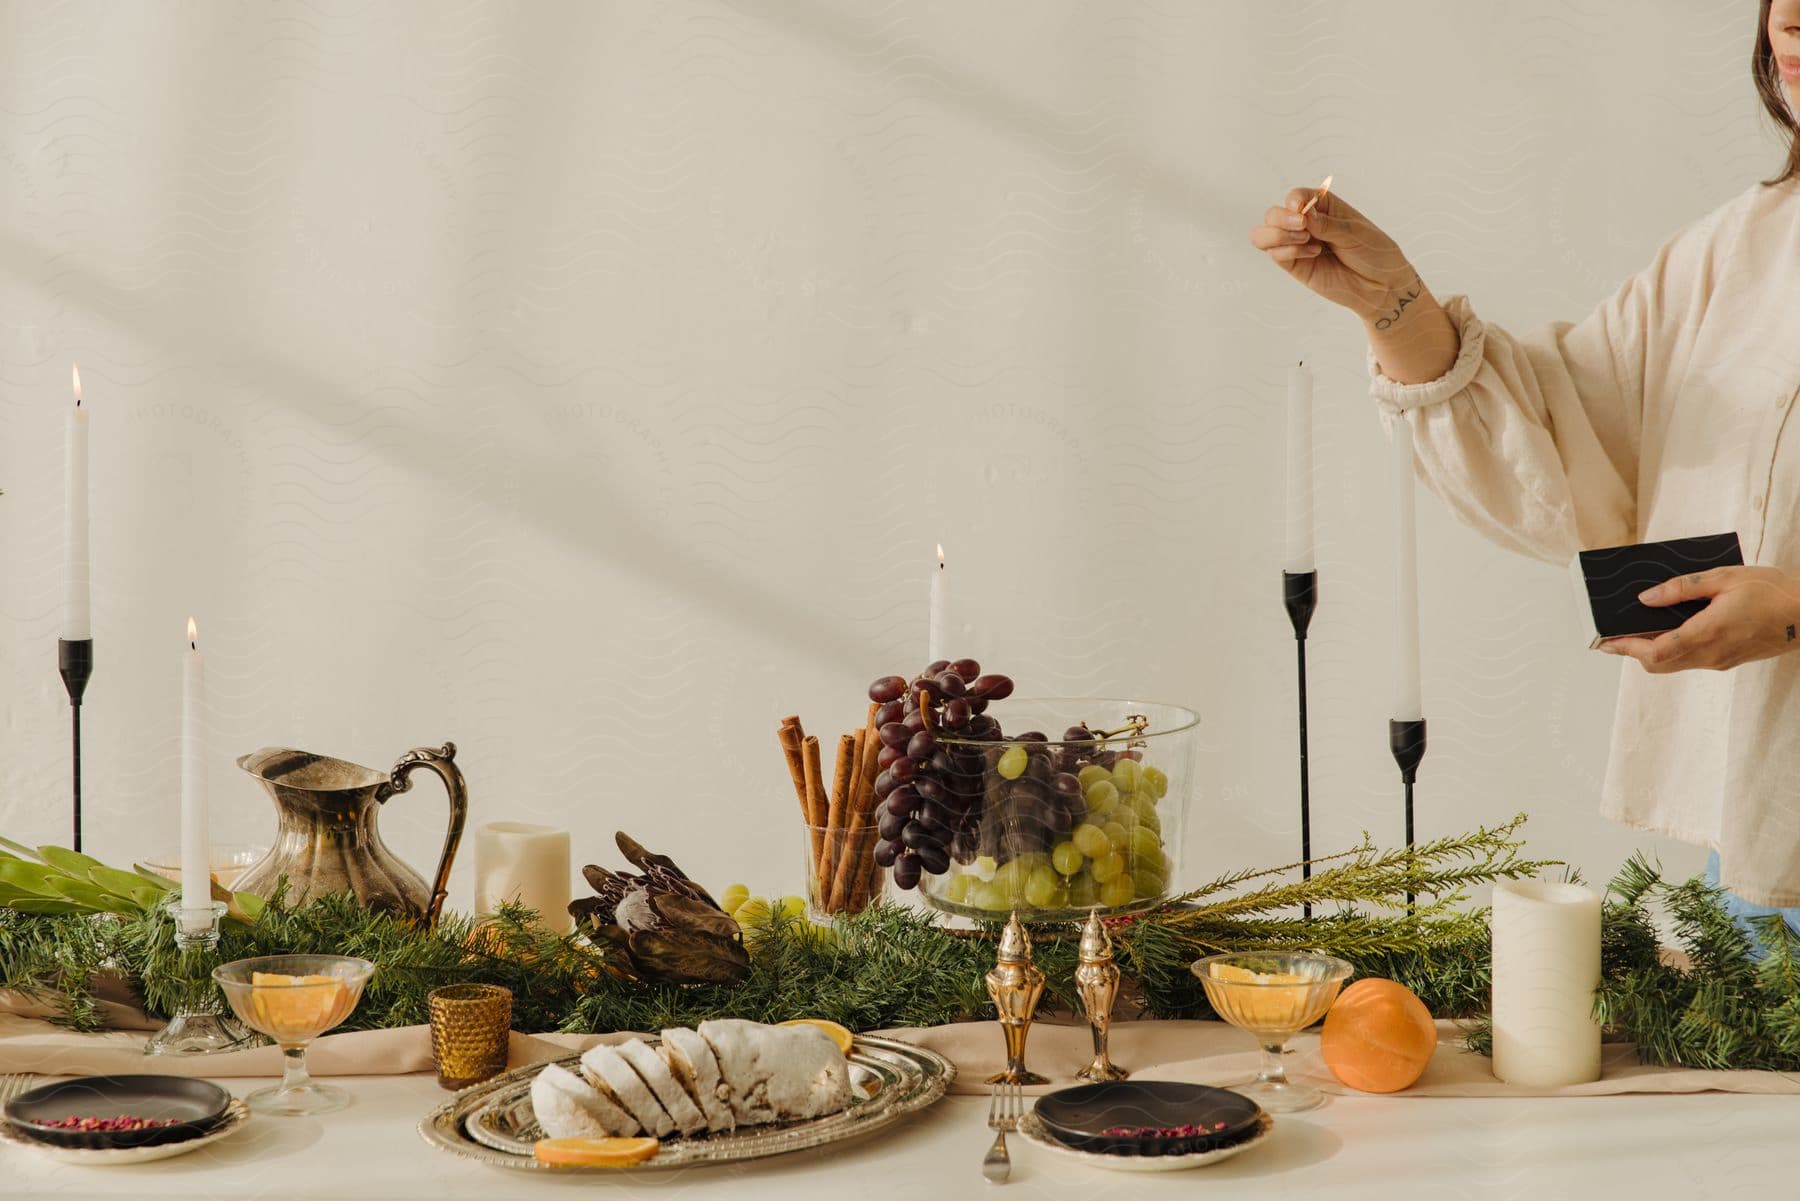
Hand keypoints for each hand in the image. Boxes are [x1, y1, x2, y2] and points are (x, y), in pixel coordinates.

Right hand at [1248, 187, 1418, 322]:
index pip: (1296, 196)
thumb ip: (1326, 224)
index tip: (1302, 210)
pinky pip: (1276, 255)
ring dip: (1276, 235)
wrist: (1382, 286)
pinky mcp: (1296, 266)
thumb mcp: (1355, 232)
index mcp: (1323, 207)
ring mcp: (1298, 246)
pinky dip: (1287, 251)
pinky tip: (1313, 254)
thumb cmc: (1375, 253)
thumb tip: (1302, 214)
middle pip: (1273, 214)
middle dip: (1281, 219)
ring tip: (1304, 240)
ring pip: (1263, 235)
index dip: (1294, 200)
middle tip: (1302, 227)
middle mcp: (1306, 225)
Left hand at [1603, 566, 1799, 671]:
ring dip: (1652, 651)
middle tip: (1615, 634)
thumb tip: (1646, 598)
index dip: (1625, 648)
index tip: (1604, 641)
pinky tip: (1668, 629)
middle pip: (1658, 664)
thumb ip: (1682, 588)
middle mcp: (1711, 654)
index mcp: (1708, 633)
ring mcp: (1720, 661)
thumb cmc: (1772, 591)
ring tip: (1637, 628)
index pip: (1655, 652)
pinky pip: (1690, 660)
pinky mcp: (1728, 660)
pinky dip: (1672, 649)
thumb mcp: (1724, 578)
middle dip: (1633, 651)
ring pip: (1674, 664)